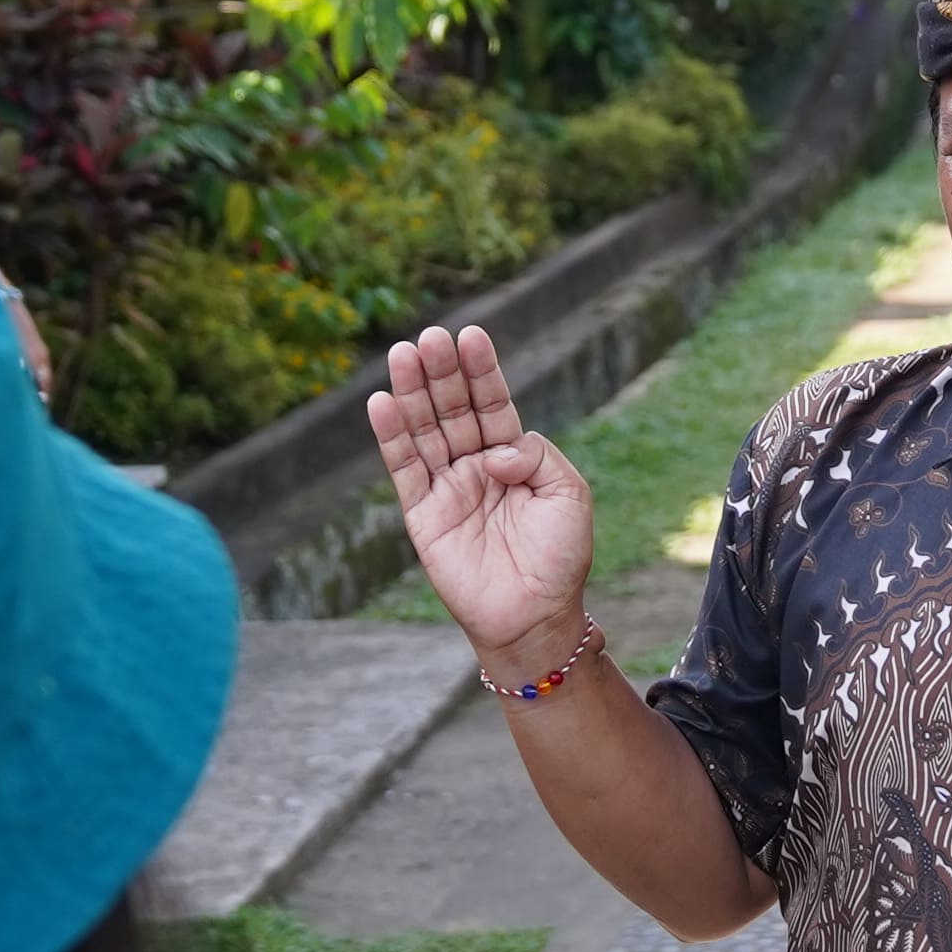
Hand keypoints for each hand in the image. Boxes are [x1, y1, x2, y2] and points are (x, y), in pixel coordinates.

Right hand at [368, 327, 594, 669]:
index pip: (492, 403)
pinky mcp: (423, 516)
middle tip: (431, 336)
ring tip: (403, 353)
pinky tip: (381, 403)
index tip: (471, 335)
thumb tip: (496, 450)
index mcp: (512, 456)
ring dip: (411, 393)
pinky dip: (391, 437)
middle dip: (442, 372)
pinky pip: (403, 470)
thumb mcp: (569, 494)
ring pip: (424, 430)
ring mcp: (447, 489)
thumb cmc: (560, 558)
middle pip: (453, 408)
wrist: (536, 616)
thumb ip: (538, 456)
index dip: (481, 371)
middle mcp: (475, 466)